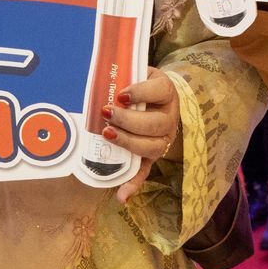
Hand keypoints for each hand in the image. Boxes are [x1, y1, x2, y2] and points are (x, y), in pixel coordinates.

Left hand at [101, 67, 181, 203]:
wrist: (157, 97)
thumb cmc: (140, 84)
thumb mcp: (137, 72)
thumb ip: (123, 74)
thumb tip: (98, 78)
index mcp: (166, 92)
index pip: (159, 91)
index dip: (141, 92)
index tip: (121, 94)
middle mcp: (169, 117)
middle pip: (155, 124)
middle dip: (129, 120)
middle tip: (107, 113)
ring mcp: (163, 140)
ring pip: (152, 147)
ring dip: (129, 144)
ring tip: (107, 134)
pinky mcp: (152, 157)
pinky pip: (145, 172)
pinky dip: (133, 185)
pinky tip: (121, 196)